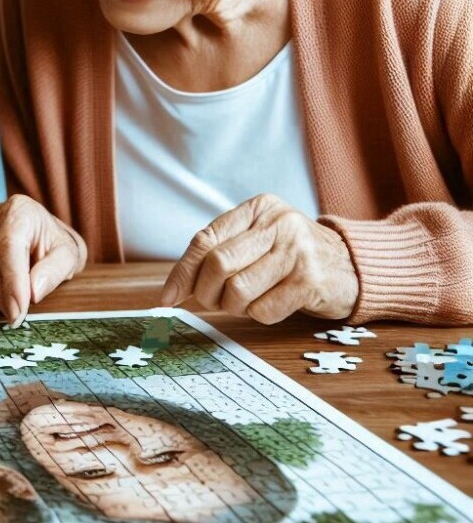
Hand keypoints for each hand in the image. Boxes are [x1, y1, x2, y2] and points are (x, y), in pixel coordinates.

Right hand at [0, 195, 86, 326]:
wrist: (42, 240)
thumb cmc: (54, 248)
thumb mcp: (68, 257)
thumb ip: (54, 272)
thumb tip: (33, 292)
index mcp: (19, 210)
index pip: (8, 245)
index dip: (12, 281)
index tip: (19, 310)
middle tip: (16, 316)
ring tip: (8, 305)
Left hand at [161, 193, 358, 323]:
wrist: (354, 267)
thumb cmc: (293, 256)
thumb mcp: (260, 238)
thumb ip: (222, 250)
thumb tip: (173, 288)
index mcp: (258, 208)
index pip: (205, 239)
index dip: (182, 272)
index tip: (168, 297)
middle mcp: (277, 223)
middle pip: (217, 265)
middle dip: (206, 293)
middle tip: (213, 303)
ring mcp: (296, 251)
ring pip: (237, 290)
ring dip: (234, 306)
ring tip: (248, 301)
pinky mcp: (310, 280)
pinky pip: (263, 310)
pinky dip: (259, 315)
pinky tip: (274, 304)